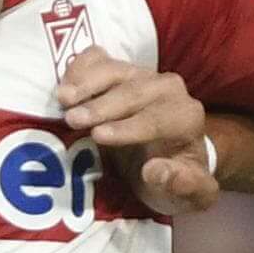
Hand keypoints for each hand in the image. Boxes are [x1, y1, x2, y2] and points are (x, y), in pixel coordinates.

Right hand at [59, 49, 220, 218]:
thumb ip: (184, 185)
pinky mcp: (120, 69)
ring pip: (115, 70)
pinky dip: (80, 67)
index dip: (128, 127)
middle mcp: (168, 90)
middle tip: (72, 120)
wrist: (169, 155)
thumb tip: (157, 172)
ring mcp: (142, 75)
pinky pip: (99, 58)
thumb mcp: (190, 194)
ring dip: (87, 83)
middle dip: (101, 106)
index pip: (158, 119)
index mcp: (187, 118)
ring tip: (63, 99)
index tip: (98, 137)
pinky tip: (64, 85)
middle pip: (133, 92)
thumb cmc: (176, 175)